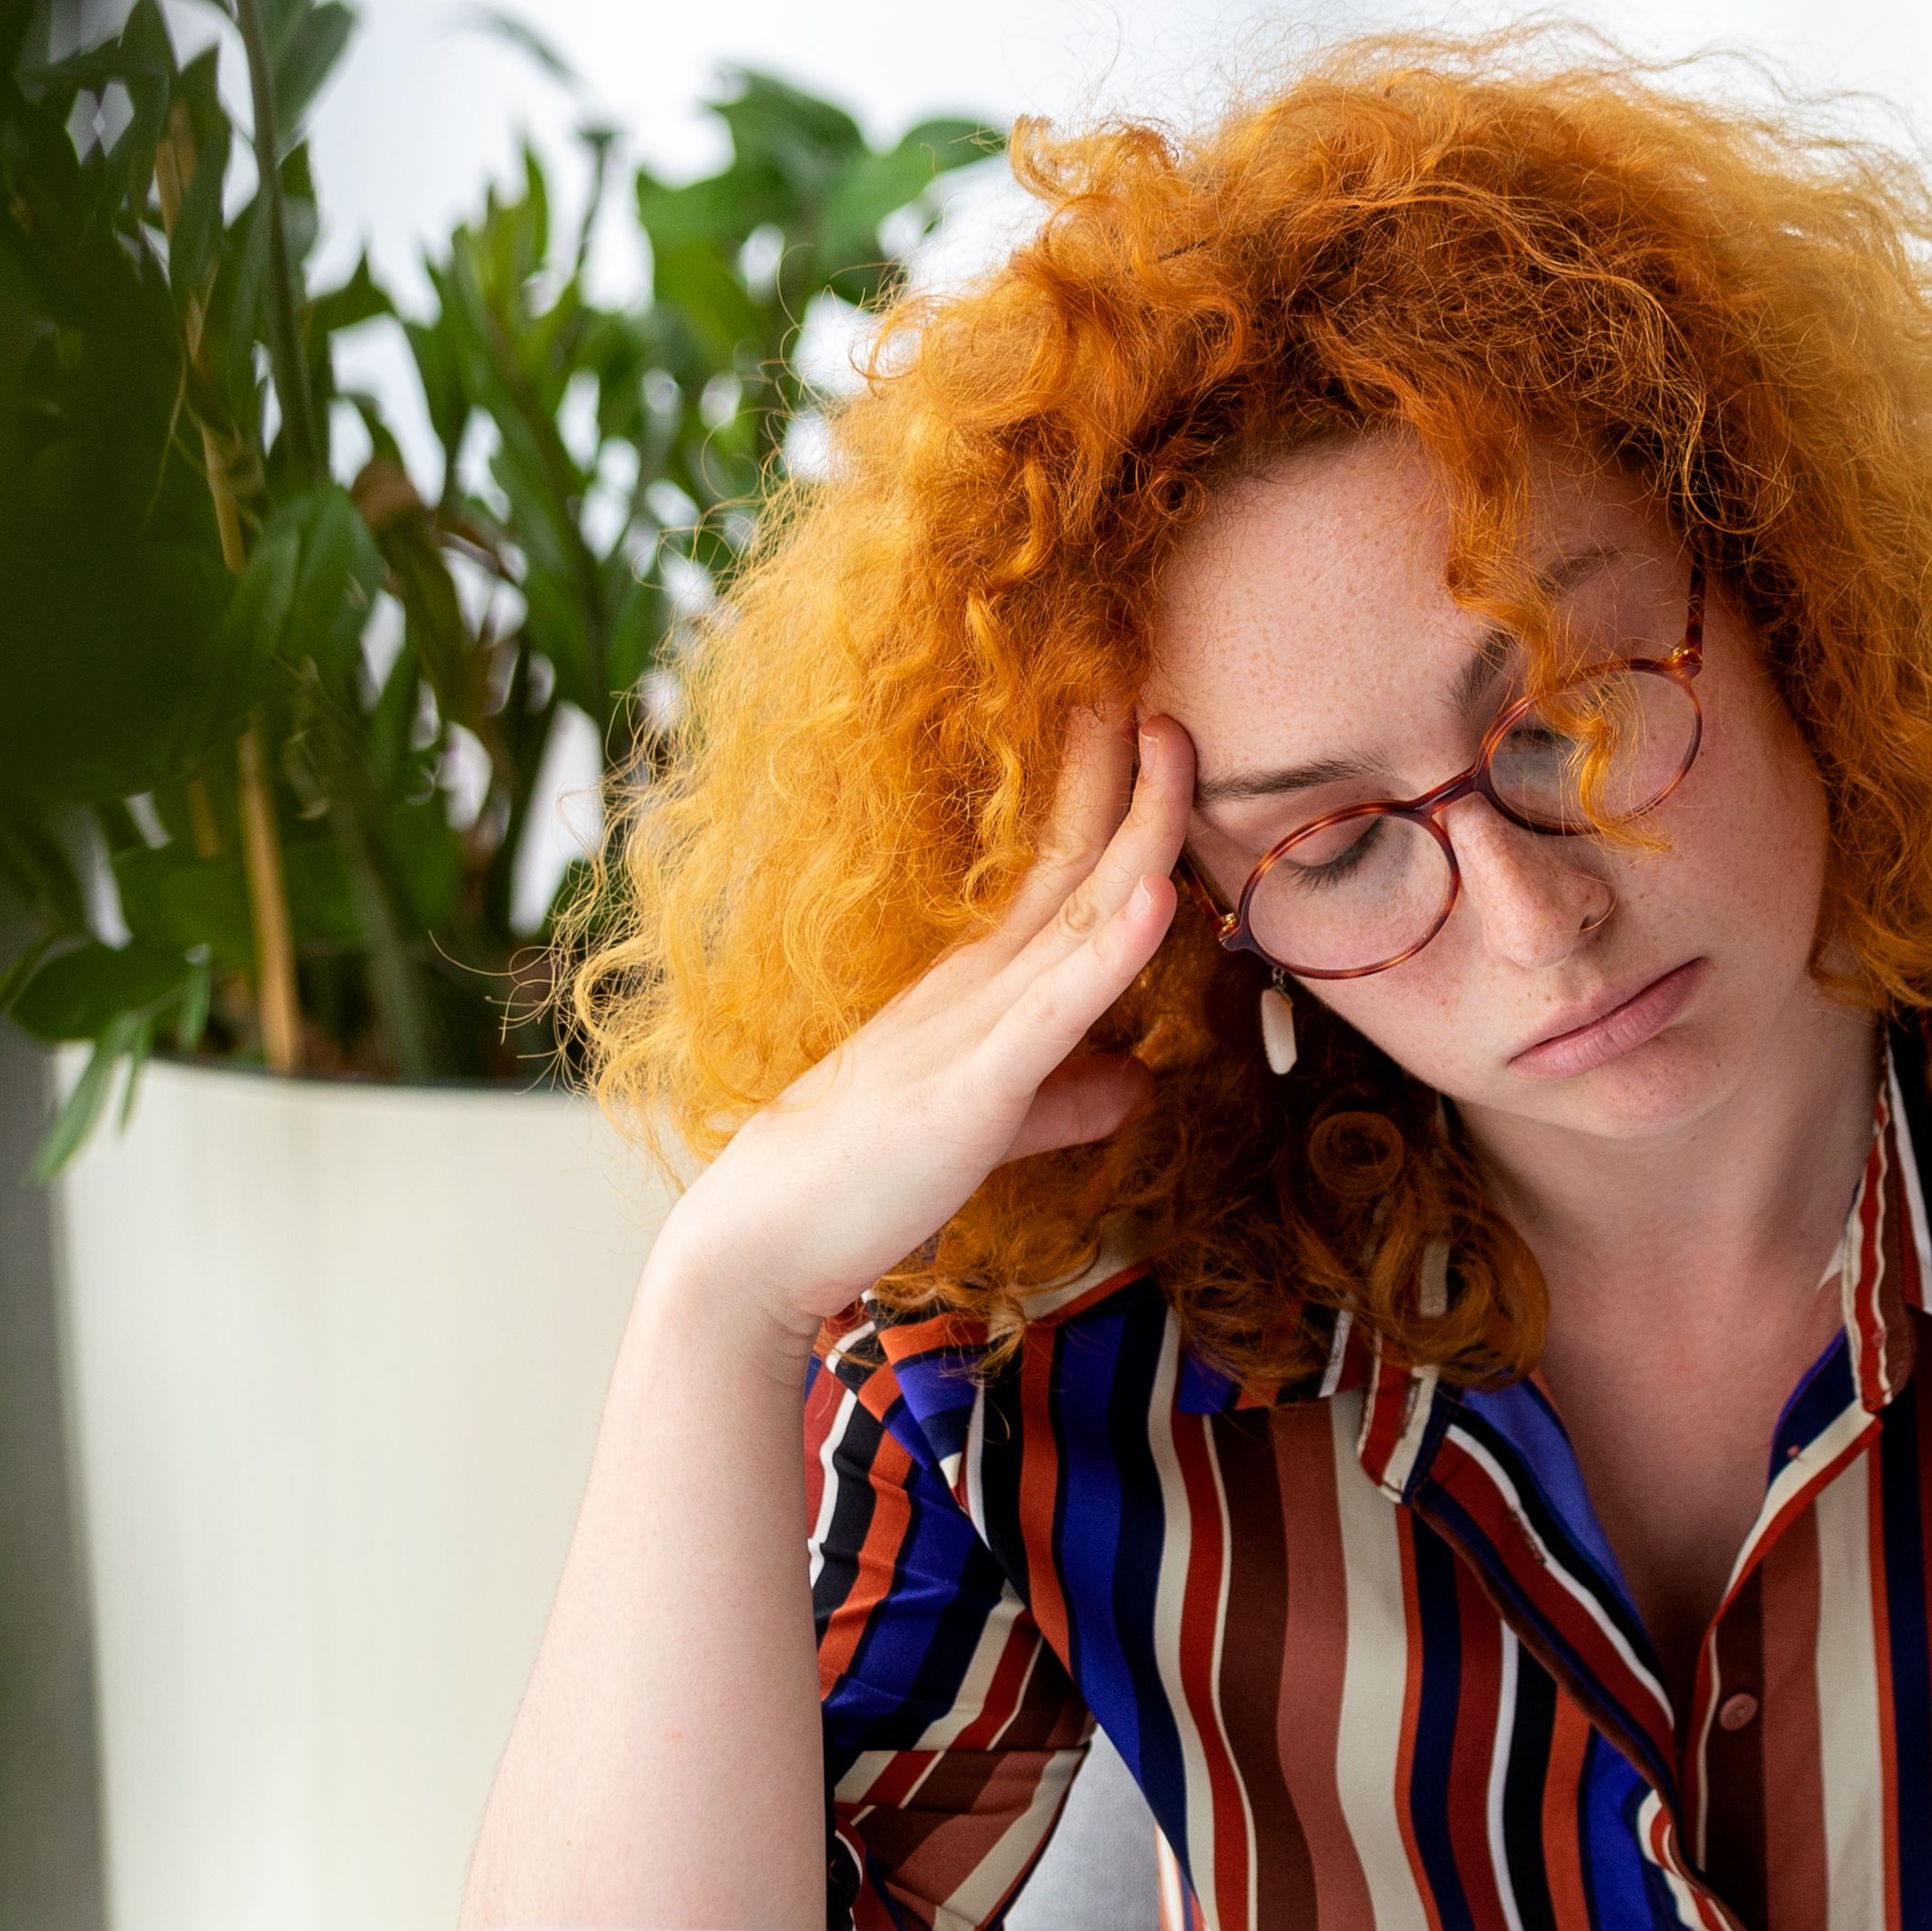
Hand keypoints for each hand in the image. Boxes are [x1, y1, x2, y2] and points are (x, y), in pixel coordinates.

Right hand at [662, 706, 1191, 1351]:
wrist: (759, 1242)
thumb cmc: (859, 1182)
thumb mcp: (988, 1124)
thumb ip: (1064, 1101)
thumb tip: (1138, 1084)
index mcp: (978, 988)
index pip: (1059, 870)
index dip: (1107, 795)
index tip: (1147, 722)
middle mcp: (978, 988)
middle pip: (1074, 864)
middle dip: (1128, 776)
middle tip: (1166, 688)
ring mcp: (976, 1032)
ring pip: (1076, 915)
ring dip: (1135, 828)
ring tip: (1172, 741)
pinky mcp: (973, 1091)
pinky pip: (1054, 1010)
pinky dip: (1112, 951)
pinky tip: (1158, 894)